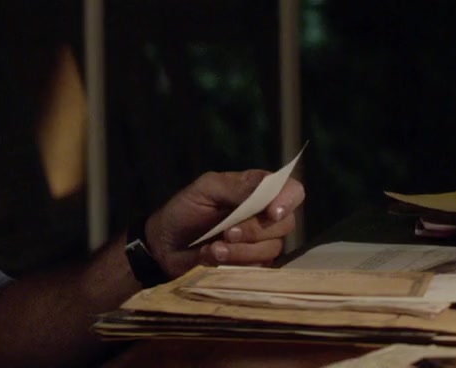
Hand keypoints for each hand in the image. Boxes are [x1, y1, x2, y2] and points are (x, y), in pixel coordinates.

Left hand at [144, 170, 304, 278]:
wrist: (164, 244)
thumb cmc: (184, 210)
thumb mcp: (204, 189)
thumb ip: (236, 187)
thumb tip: (268, 188)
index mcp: (256, 190)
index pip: (291, 191)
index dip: (288, 200)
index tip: (272, 213)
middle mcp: (264, 216)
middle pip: (285, 224)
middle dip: (255, 230)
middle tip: (226, 232)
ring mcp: (260, 243)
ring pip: (271, 249)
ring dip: (241, 251)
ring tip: (214, 248)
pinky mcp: (252, 266)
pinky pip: (259, 269)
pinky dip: (235, 264)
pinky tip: (212, 258)